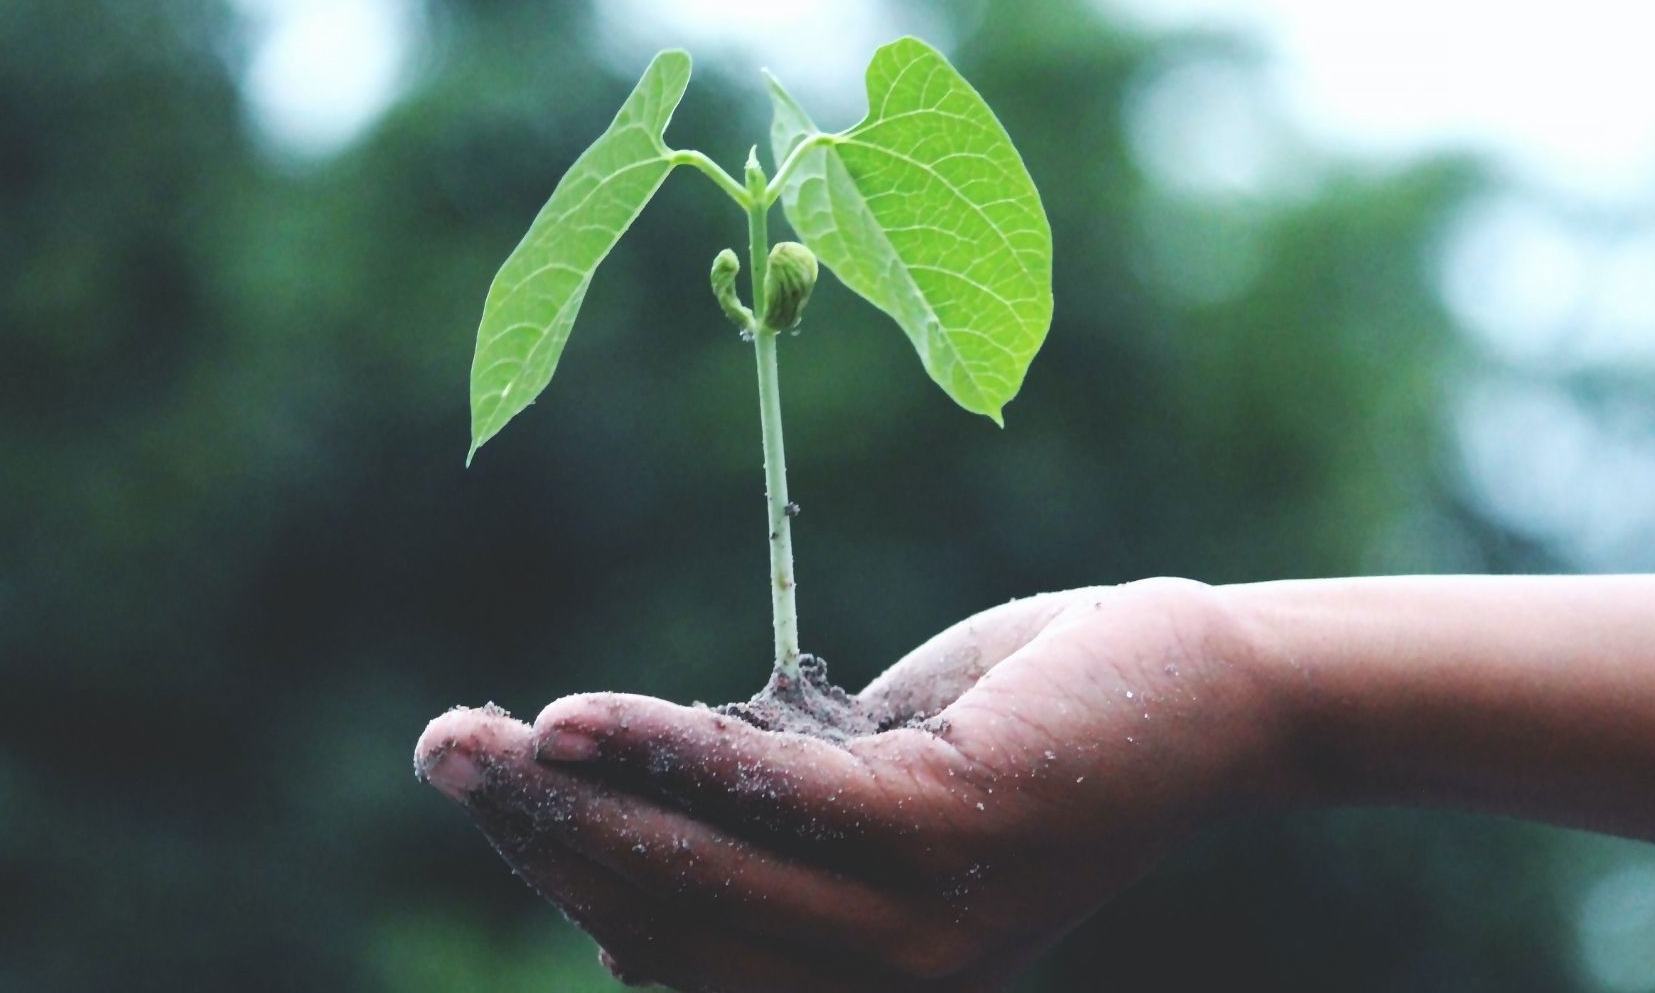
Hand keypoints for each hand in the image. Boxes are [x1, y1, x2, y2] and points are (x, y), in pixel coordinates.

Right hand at [412, 578, 1296, 990]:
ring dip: (570, 797)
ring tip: (472, 735)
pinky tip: (577, 717)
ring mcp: (924, 925)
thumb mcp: (882, 782)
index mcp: (867, 989)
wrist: (1215, 691)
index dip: (566, 874)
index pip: (676, 951)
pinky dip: (664, 753)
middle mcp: (892, 988)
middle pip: (666, 920)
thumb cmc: (1044, 722)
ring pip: (700, 870)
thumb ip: (771, 816)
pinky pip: (771, 798)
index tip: (483, 787)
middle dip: (537, 834)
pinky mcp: (951, 833)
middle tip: (439, 747)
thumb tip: (626, 816)